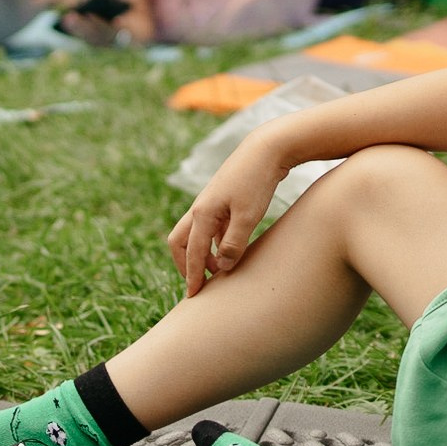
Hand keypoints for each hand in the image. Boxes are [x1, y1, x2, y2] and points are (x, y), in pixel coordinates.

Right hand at [167, 133, 289, 296]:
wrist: (266, 149)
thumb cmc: (257, 181)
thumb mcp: (248, 216)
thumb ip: (234, 243)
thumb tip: (223, 267)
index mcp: (203, 213)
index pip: (192, 252)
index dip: (192, 276)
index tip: (193, 296)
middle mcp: (201, 208)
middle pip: (180, 241)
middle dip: (185, 265)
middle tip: (196, 284)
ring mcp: (210, 203)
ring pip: (196, 234)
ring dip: (201, 254)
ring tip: (217, 273)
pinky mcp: (222, 200)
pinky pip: (211, 227)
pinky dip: (214, 243)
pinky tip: (228, 251)